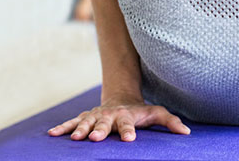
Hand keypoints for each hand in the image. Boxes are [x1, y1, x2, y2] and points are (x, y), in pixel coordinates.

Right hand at [47, 96, 190, 141]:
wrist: (122, 98)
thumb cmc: (141, 111)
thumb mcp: (157, 113)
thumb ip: (171, 122)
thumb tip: (187, 133)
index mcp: (127, 116)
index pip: (128, 124)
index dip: (128, 131)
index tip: (129, 140)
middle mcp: (110, 115)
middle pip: (105, 122)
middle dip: (100, 130)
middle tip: (96, 138)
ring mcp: (96, 115)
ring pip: (87, 121)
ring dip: (80, 129)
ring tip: (75, 138)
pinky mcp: (86, 117)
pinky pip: (72, 122)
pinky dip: (62, 127)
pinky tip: (52, 134)